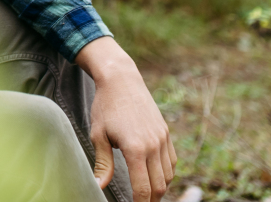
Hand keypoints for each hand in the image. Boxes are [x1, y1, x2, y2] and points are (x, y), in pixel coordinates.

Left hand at [75, 37, 176, 200]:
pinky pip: (171, 162)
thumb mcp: (98, 135)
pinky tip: (154, 177)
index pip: (143, 188)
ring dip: (159, 188)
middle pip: (158, 186)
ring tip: (146, 194)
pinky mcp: (166, 133)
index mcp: (135, 148)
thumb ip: (103, 164)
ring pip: (168, 176)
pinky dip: (165, 174)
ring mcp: (162, 139)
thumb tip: (98, 186)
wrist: (121, 80)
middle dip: (150, 200)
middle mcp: (153, 145)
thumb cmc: (105, 107)